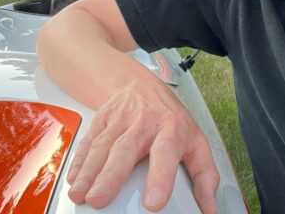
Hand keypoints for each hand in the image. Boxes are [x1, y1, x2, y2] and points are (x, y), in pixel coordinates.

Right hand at [66, 80, 219, 212]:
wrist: (140, 84)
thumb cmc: (170, 118)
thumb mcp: (196, 141)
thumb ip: (204, 177)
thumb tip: (211, 210)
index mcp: (172, 129)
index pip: (166, 153)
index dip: (160, 177)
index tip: (153, 202)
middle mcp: (144, 123)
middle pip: (126, 149)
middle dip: (111, 176)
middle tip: (99, 200)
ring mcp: (120, 120)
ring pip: (103, 146)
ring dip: (89, 171)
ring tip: (80, 194)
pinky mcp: (101, 120)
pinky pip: (89, 141)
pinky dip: (79, 161)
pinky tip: (73, 179)